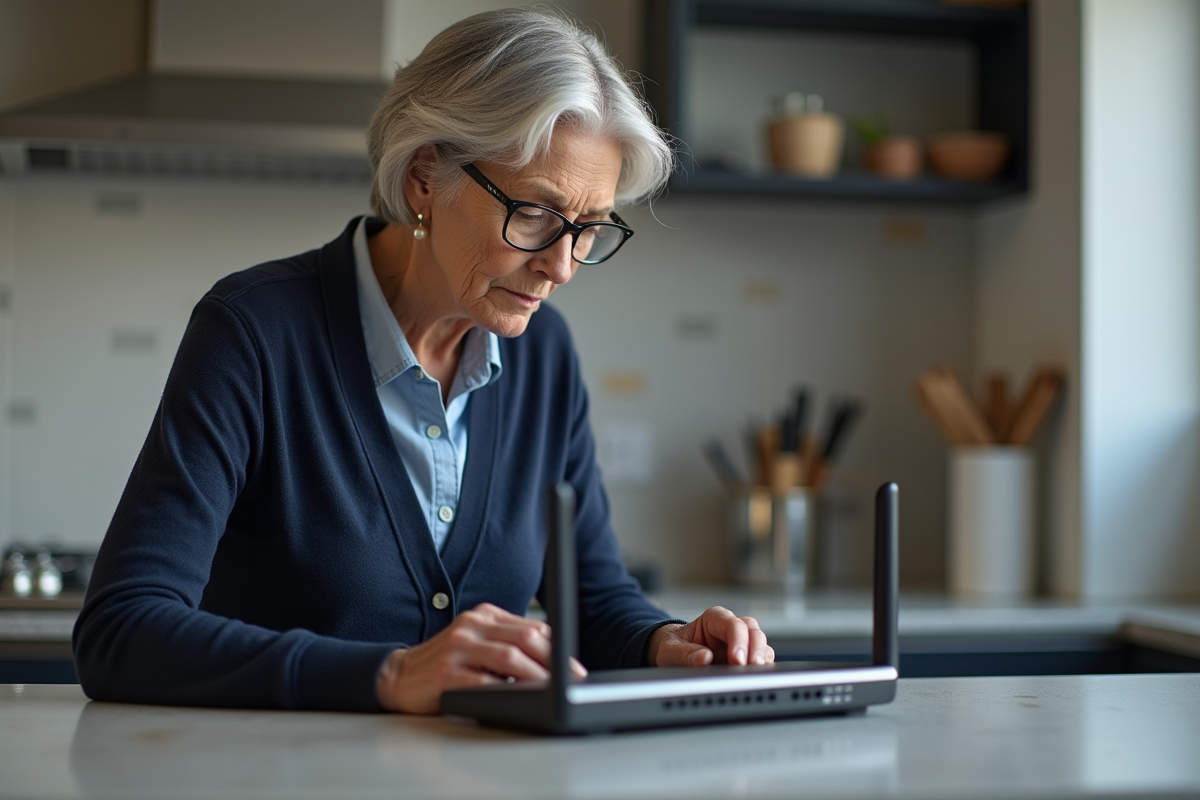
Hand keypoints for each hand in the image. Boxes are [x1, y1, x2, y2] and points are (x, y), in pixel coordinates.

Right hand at [375, 602, 586, 713]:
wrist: (399, 676)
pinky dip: (508, 691)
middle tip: (573, 681)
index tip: (574, 669)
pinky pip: (486, 681)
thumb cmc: (446, 663)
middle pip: (527, 637)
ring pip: (511, 657)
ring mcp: (459, 646)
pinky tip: (522, 699)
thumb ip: (507, 643)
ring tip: (554, 691)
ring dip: (538, 676)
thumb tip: (553, 662)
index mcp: (484, 615)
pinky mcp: (448, 672)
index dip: (558, 649)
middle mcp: (472, 624)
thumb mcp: (478, 642)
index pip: (532, 627)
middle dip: (555, 662)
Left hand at [646, 607, 773, 667]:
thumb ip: (684, 654)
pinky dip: (762, 669)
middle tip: (751, 668)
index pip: (733, 624)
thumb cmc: (673, 648)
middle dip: (754, 650)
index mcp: (713, 618)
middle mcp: (730, 627)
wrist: (672, 655)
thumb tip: (704, 658)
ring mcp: (740, 642)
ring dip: (761, 659)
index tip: (736, 660)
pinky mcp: (745, 657)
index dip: (738, 641)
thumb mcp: (670, 651)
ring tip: (755, 676)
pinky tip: (757, 678)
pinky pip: (761, 659)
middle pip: (752, 631)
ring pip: (761, 644)